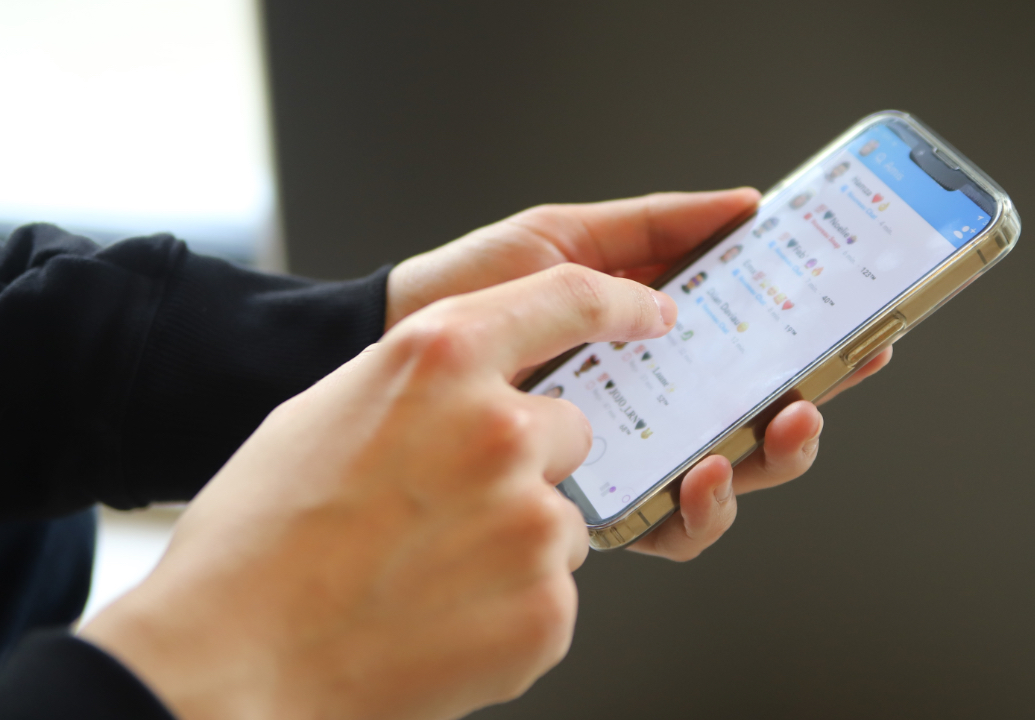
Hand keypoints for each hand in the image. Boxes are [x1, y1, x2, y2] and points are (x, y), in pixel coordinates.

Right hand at [80, 266, 677, 719]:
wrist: (230, 663)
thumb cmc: (259, 539)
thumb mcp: (327, 412)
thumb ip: (421, 383)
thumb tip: (468, 388)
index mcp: (440, 358)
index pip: (566, 297)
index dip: (618, 302)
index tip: (650, 310)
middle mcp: (499, 429)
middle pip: (570, 431)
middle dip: (527, 465)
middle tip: (447, 510)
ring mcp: (530, 522)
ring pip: (562, 519)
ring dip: (516, 542)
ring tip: (425, 574)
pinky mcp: (547, 608)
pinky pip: (553, 592)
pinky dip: (510, 608)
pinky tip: (438, 620)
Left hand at [385, 191, 892, 560]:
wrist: (391, 345)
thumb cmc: (469, 291)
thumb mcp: (568, 237)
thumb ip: (658, 227)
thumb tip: (747, 205)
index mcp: (654, 344)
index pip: (752, 353)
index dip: (814, 349)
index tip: (865, 333)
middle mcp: (649, 408)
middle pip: (755, 425)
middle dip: (804, 415)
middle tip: (820, 392)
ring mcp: (625, 460)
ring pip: (727, 481)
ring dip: (767, 464)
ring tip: (773, 430)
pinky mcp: (593, 505)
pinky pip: (667, 527)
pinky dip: (699, 510)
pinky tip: (699, 474)